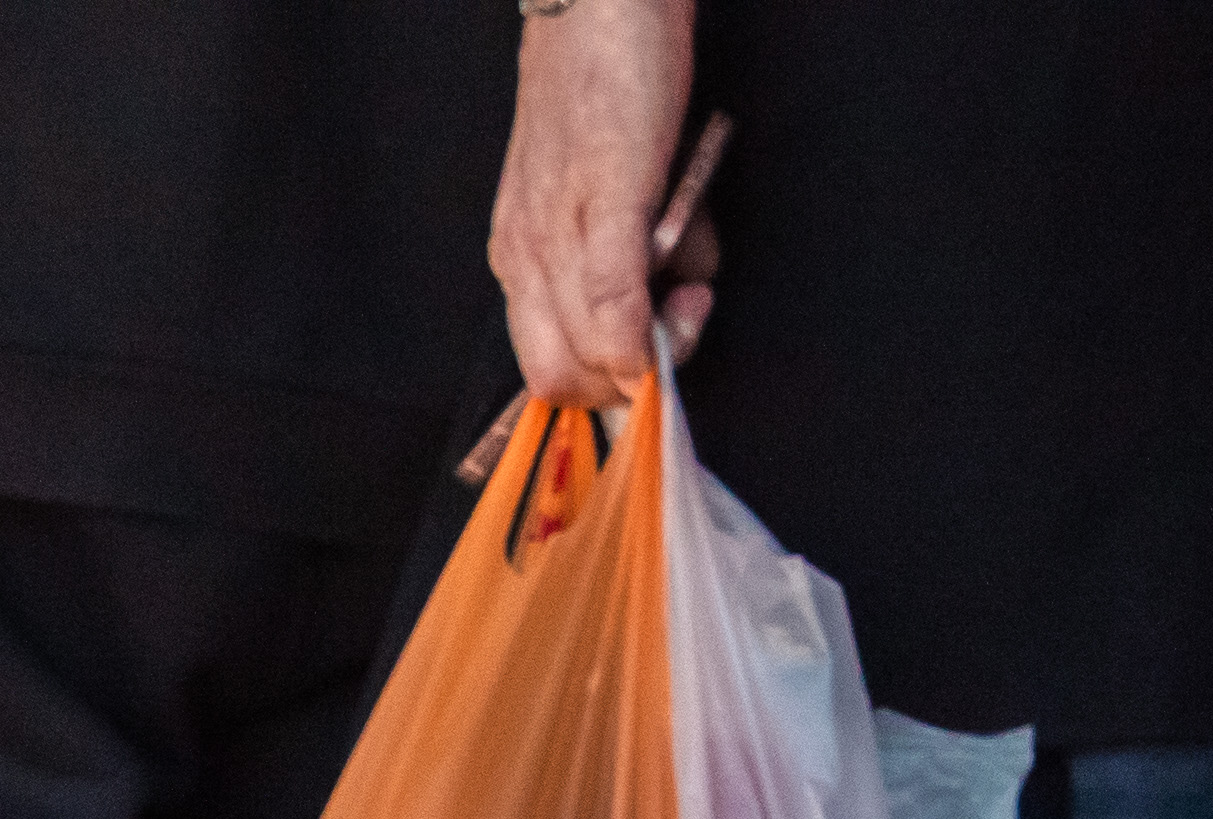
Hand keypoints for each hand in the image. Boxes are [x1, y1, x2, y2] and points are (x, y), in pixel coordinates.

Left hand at [490, 0, 707, 405]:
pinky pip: (613, 295)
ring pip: (592, 351)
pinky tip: (686, 287)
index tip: (656, 357)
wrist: (597, 2)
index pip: (549, 373)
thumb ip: (619, 267)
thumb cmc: (599, 89)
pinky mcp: (607, 197)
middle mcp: (525, 256)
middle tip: (682, 319)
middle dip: (632, 378)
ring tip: (692, 262)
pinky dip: (647, 322)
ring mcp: (558, 231)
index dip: (608, 386)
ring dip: (662, 333)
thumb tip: (657, 322)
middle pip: (565, 378)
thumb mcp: (602, 196)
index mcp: (520, 259)